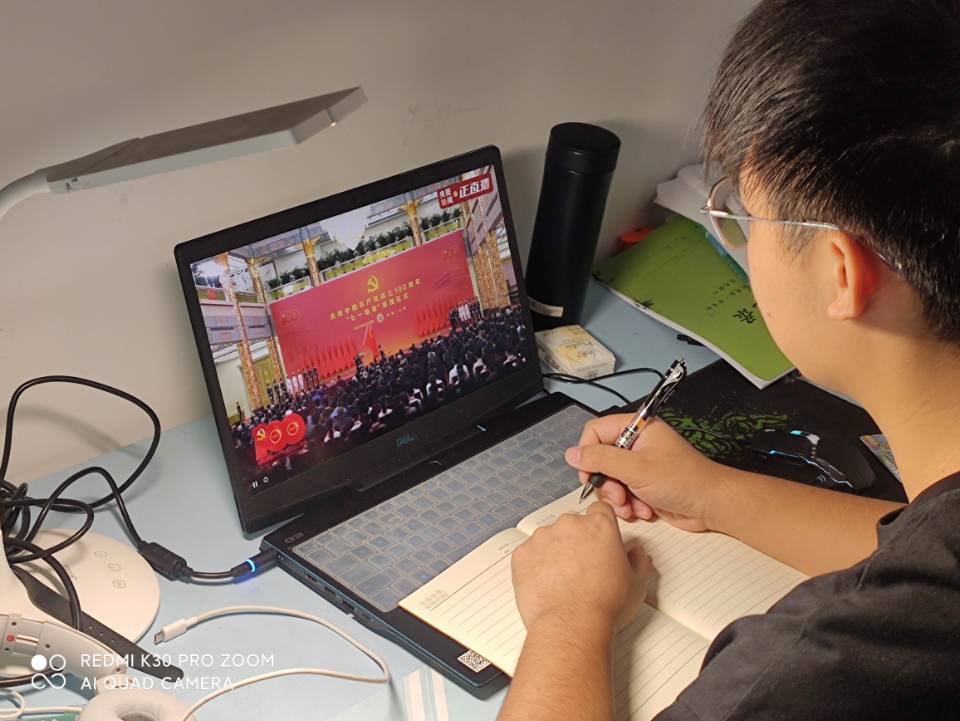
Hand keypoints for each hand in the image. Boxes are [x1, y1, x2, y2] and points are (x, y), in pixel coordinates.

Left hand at [511, 502, 650, 635]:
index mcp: (599, 526)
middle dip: (576, 542)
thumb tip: (636, 552)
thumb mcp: (636, 583)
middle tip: (582, 569)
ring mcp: (542, 537)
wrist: (572, 626)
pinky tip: (546, 585)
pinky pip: (528, 554)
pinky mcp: (522, 554)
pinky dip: (535, 566)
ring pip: (549, 538)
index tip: (598, 540)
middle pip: (573, 524)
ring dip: (554, 553)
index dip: (600, 526)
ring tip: (563, 581)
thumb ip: (638, 559)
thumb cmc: (604, 606)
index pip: (600, 510)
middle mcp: (569, 525)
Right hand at [565, 415, 730, 531]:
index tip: (589, 474)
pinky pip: (623, 493)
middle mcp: (636, 444)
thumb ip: (601, 459)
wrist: (711, 505)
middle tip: (617, 495)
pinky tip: (643, 511)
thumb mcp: (636, 468)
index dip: (588, 452)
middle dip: (606, 482)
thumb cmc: (681, 480)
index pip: (596, 432)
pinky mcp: (644, 486)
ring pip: (610, 480)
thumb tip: (571, 454)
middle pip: (600, 459)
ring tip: (631, 508)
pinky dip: (629, 505)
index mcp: (637, 428)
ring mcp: (640, 466)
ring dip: (617, 498)